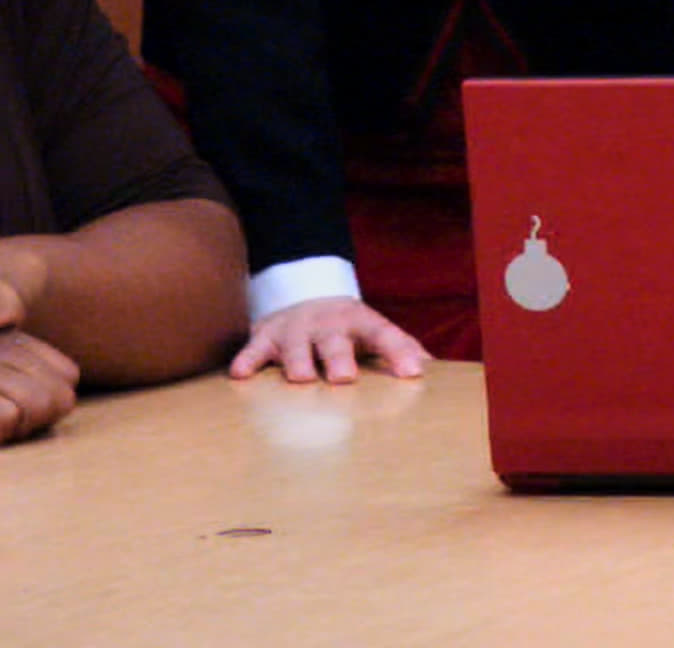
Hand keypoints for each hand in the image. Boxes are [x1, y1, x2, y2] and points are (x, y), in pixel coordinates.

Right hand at [230, 295, 431, 384]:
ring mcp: (294, 330)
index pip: (384, 334)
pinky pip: (254, 350)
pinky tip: (241, 374)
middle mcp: (327, 324)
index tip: (413, 372)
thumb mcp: (374, 330)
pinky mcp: (265, 337)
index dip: (399, 351)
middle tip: (344, 378)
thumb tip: (432, 370)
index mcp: (359, 323)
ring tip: (300, 379)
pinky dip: (248, 360)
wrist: (302, 294)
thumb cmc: (346, 328)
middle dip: (339, 358)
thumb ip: (401, 348)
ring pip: (295, 347)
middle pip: (335, 341)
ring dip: (297, 362)